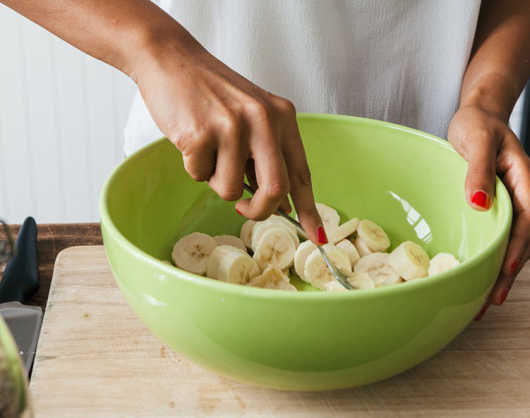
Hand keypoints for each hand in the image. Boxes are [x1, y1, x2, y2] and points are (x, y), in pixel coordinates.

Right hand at [130, 33, 325, 243]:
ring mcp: (232, 127)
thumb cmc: (212, 92)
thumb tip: (280, 203)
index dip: (309, 209)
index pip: (301, 173)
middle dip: (258, 211)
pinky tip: (190, 137)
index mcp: (282, 117)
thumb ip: (268, 155)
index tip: (318, 236)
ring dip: (214, 180)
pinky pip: (199, 175)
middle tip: (243, 208)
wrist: (171, 59)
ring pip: (229, 190)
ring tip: (208, 148)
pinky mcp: (200, 133)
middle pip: (275, 191)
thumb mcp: (253, 115)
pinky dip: (193, 166)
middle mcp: (263, 120)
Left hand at [448, 106, 529, 315]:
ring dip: (502, 269)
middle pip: (523, 238)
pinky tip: (480, 273)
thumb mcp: (475, 141)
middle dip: (510, 269)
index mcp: (523, 178)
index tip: (506, 270)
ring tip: (486, 299)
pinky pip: (498, 235)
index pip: (528, 218)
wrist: (477, 114)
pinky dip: (492, 255)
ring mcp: (510, 201)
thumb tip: (479, 206)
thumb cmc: (476, 123)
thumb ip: (477, 171)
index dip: (519, 246)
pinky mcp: (496, 205)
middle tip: (493, 299)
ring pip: (513, 241)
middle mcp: (521, 193)